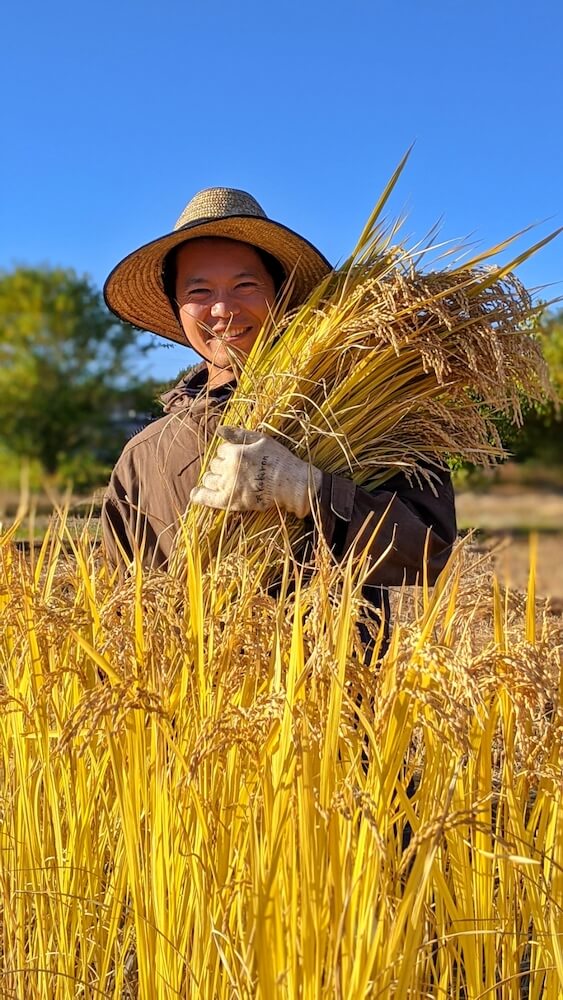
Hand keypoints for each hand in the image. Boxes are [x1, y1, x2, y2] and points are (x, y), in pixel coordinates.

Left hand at [190, 426, 321, 517]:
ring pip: (209, 479)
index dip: (229, 452)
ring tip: (224, 479)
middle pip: (214, 464)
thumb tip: (219, 429)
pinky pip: (208, 499)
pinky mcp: (231, 501)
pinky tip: (195, 494)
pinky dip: (199, 496)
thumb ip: (238, 434)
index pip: (221, 450)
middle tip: (236, 469)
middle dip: (221, 465)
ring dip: (213, 477)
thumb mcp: (261, 440)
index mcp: (235, 453)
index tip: (239, 457)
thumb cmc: (279, 459)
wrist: (291, 484)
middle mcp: (229, 469)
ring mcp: (229, 486)